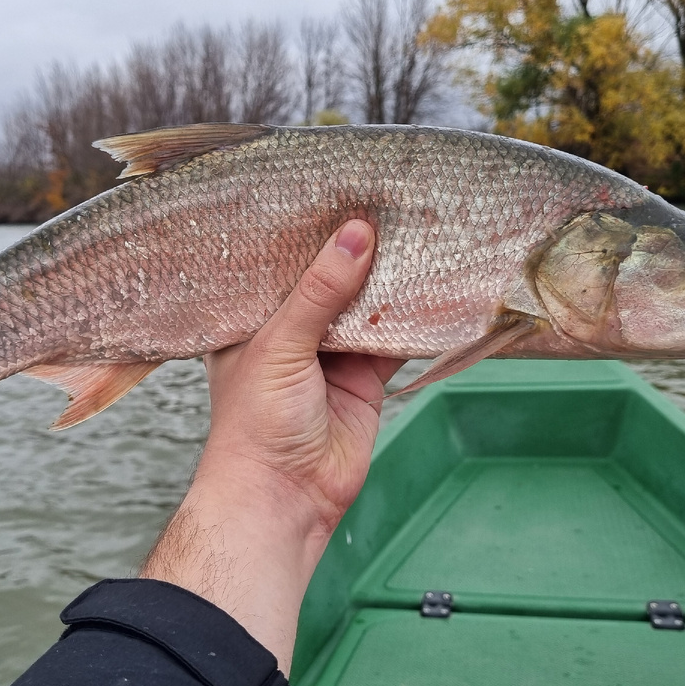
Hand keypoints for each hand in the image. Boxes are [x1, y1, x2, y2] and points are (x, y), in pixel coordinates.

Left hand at [197, 219, 403, 531]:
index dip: (306, 230)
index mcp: (250, 318)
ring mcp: (330, 355)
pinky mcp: (365, 378)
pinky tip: (433, 284)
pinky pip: (393, 340)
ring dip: (389, 280)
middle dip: (354, 250)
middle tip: (386, 200)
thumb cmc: (257, 423)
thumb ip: (320, 291)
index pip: (280, 262)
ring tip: (416, 229)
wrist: (284, 497)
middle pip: (329, 280)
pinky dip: (413, 318)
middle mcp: (290, 332)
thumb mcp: (281, 344)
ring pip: (366, 306)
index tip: (335, 188)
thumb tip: (357, 234)